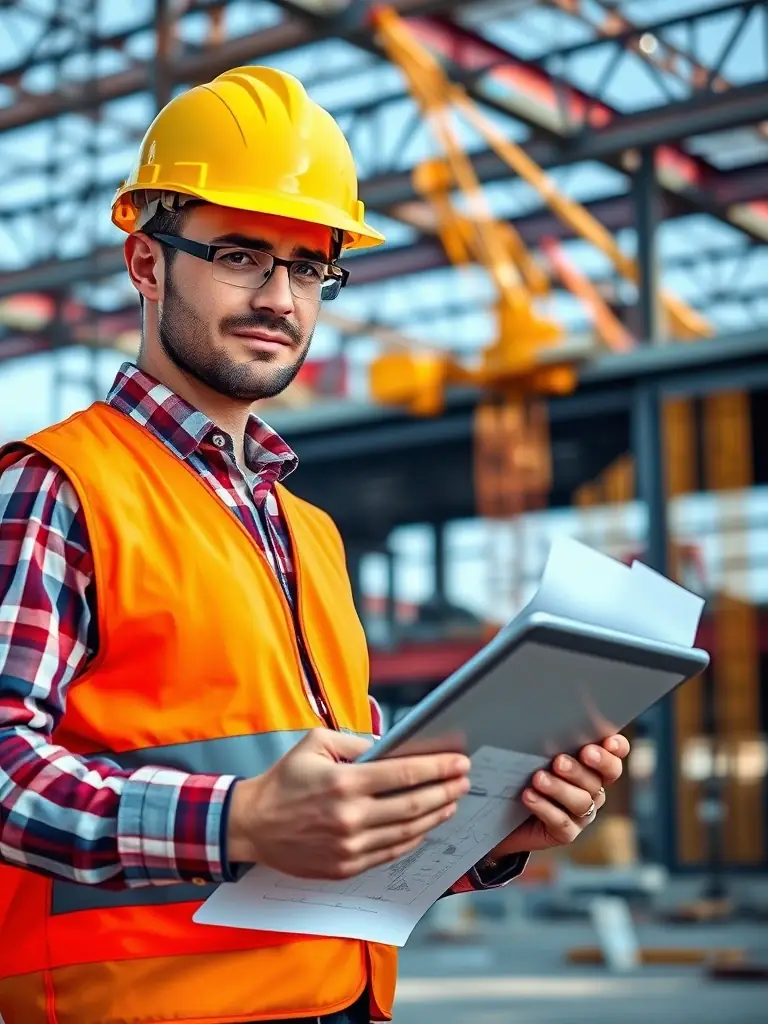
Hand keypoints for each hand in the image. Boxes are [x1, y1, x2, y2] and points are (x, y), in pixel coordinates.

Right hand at [227, 729, 470, 879]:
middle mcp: (351, 817)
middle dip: (446, 791)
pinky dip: (413, 839)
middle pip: (414, 806)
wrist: (253, 825)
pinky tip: (425, 826)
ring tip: (452, 801)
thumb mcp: (315, 743)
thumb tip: (391, 749)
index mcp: (344, 782)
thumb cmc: (284, 780)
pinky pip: (391, 853)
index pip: (405, 774)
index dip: (438, 768)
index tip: (459, 761)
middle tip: (464, 780)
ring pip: (408, 833)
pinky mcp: (346, 867)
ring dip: (436, 816)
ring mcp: (350, 847)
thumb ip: (356, 743)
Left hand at [490, 734, 629, 857]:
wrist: (503, 811)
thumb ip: (547, 740)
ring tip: (537, 778)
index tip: (608, 741)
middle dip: (581, 769)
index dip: (616, 749)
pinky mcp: (565, 832)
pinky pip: (562, 821)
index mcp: (592, 766)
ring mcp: (581, 814)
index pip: (614, 755)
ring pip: (581, 801)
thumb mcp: (533, 752)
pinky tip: (529, 796)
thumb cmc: (520, 772)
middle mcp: (592, 790)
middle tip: (560, 761)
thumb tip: (542, 717)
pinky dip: (544, 807)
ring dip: (558, 788)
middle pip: (599, 779)